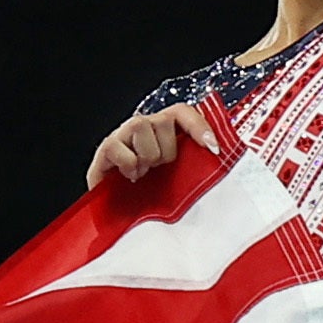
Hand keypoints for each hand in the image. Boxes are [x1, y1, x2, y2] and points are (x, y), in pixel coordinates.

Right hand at [89, 101, 224, 190]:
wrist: (114, 210)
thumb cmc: (145, 193)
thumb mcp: (174, 176)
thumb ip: (192, 164)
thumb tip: (216, 160)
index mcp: (163, 131)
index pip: (183, 112)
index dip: (199, 125)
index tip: (213, 147)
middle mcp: (143, 126)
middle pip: (163, 120)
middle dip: (166, 151)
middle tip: (159, 167)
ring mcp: (123, 134)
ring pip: (141, 127)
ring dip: (146, 157)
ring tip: (143, 171)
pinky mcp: (106, 147)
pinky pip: (123, 149)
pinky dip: (129, 166)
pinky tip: (129, 175)